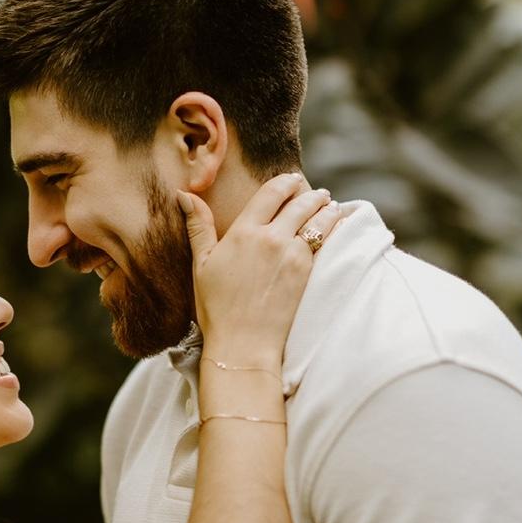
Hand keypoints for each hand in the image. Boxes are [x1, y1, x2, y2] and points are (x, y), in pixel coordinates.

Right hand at [179, 173, 340, 366]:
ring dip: (327, 209)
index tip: (293, 179)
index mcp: (243, 232)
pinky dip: (334, 230)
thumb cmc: (216, 307)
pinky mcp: (308, 273)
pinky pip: (327, 242)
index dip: (286, 182)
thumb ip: (198, 226)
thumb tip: (183, 194)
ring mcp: (293, 255)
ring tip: (330, 207)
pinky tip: (337, 227)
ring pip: (318, 220)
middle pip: (300, 203)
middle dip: (311, 194)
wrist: (242, 343)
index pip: (271, 192)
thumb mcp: (201, 264)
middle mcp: (271, 238)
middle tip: (318, 193)